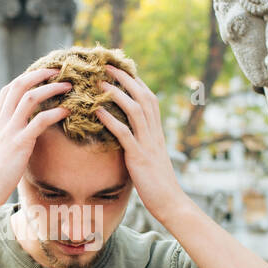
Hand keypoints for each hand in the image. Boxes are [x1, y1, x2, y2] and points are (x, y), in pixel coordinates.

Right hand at [0, 67, 71, 208]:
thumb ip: (6, 138)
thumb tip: (20, 136)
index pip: (8, 90)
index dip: (26, 78)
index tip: (42, 76)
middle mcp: (1, 121)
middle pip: (19, 85)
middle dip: (39, 74)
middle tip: (58, 71)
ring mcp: (9, 131)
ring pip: (30, 98)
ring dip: (51, 88)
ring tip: (68, 86)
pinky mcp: (20, 143)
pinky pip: (40, 121)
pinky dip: (55, 112)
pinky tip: (67, 112)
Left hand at [97, 65, 187, 222]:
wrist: (170, 202)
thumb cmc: (157, 182)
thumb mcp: (150, 156)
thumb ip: (140, 141)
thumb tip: (126, 132)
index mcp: (157, 131)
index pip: (148, 97)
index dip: (135, 81)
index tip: (121, 68)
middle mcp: (154, 133)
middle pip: (142, 96)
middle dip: (125, 79)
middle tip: (108, 65)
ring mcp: (148, 144)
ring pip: (135, 110)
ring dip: (116, 93)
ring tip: (100, 82)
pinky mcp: (139, 158)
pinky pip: (124, 134)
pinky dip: (111, 120)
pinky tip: (97, 111)